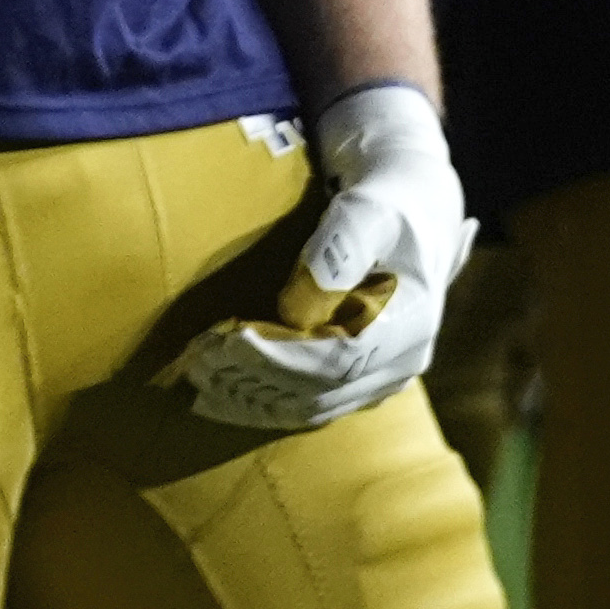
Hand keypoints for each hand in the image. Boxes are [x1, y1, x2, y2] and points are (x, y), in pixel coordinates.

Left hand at [175, 84, 469, 430]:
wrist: (412, 209)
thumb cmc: (385, 201)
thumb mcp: (365, 211)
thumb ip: (336, 256)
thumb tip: (293, 315)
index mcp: (412, 322)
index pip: (339, 358)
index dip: (280, 356)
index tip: (227, 341)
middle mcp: (403, 362)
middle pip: (321, 389)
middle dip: (255, 377)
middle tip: (197, 361)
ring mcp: (384, 379)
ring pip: (313, 406)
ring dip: (253, 397)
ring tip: (200, 379)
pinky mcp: (362, 382)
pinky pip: (313, 406)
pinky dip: (266, 403)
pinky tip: (224, 396)